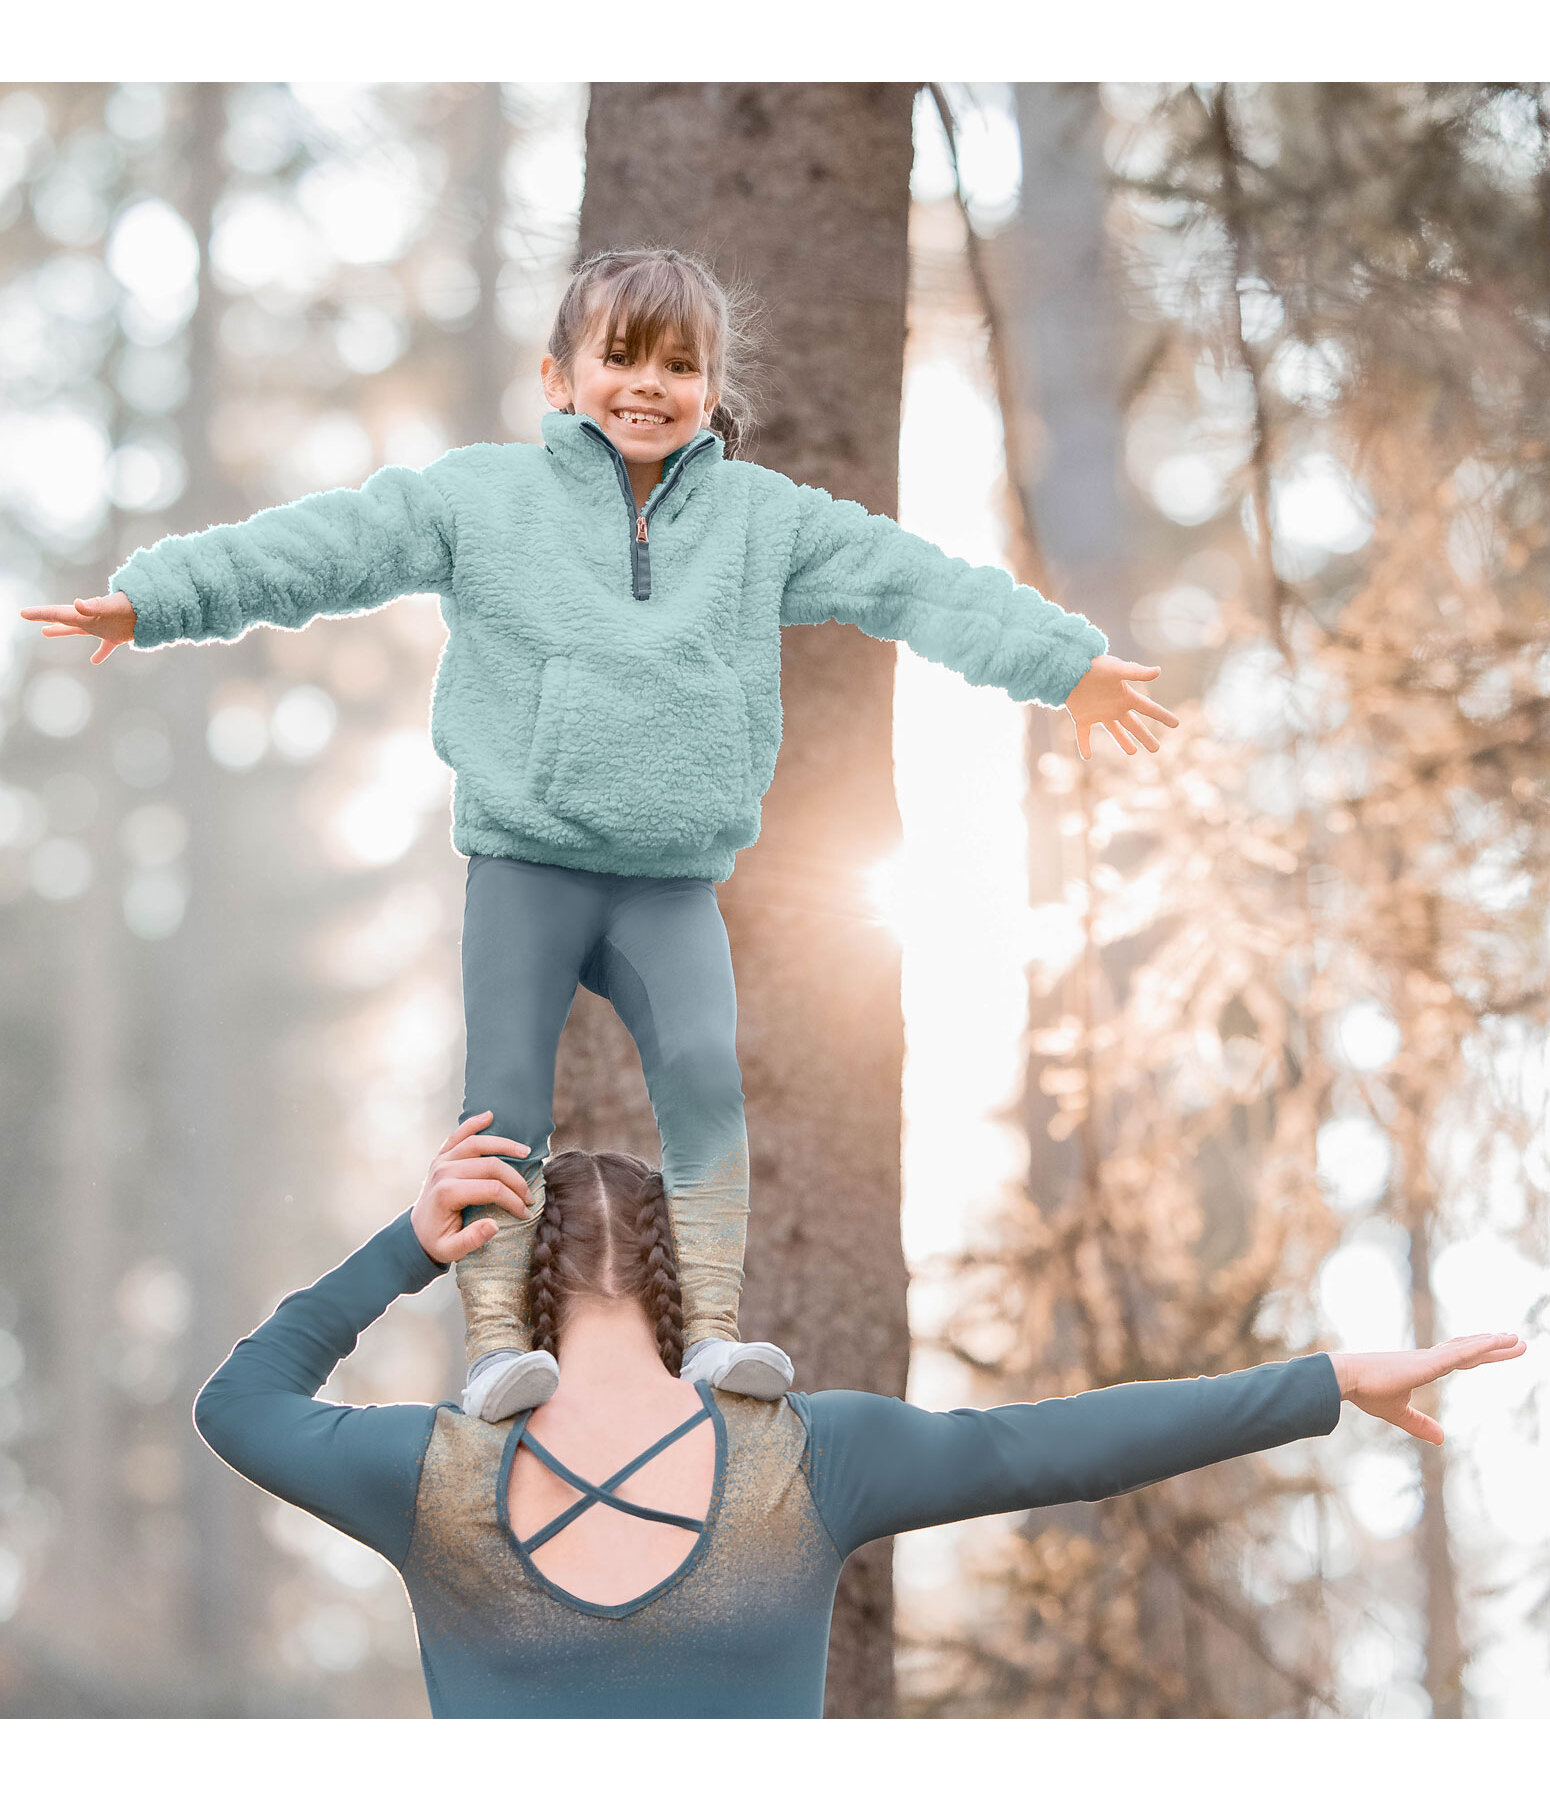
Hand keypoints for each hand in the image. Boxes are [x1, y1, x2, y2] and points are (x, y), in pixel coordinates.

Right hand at [19, 591, 137, 664]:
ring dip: (62, 631)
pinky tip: (94, 661)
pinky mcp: (116, 636)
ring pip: (78, 631)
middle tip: (31, 620)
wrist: (150, 611)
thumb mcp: (109, 606)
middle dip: (46, 620)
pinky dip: (100, 653)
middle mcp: (90, 619)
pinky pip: (105, 646)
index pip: (58, 613)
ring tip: (46, 632)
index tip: (23, 613)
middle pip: (64, 620)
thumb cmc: (129, 606)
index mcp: (84, 614)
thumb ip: (93, 606)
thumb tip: (79, 604)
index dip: (40, 614)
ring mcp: (102, 627)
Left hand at [410, 1112, 532, 1264]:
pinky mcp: (441, 1156)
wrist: (415, 1234)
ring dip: (504, 1145)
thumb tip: (494, 1225)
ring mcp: (442, 1161)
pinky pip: (458, 1135)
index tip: (525, 1212)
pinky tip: (489, 1116)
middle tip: (529, 1195)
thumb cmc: (437, 1242)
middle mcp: (444, 1171)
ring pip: (477, 1144)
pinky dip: (473, 1123)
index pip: (491, 1189)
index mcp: (447, 1193)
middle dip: (515, 1180)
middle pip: (490, 1165)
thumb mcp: (452, 1251)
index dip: (513, 1199)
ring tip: (525, 1152)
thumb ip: (472, 1239)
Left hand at [1064, 655, 1180, 758]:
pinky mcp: (1082, 717)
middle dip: (1145, 737)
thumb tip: (1158, 671)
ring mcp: (1099, 713)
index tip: (1176, 723)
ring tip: (1132, 752)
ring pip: (1114, 731)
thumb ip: (1136, 672)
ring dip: (1123, 741)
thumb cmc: (1095, 665)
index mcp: (1125, 696)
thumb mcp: (1117, 669)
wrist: (1070, 667)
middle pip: (1134, 725)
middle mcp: (1115, 707)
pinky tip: (1086, 757)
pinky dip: (1084, 745)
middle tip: (1156, 749)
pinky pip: (1084, 734)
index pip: (1148, 708)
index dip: (1162, 716)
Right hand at [1329, 1333, 1525, 1443]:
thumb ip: (1420, 1425)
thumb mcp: (1399, 1413)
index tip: (1494, 1346)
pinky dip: (1478, 1347)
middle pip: (1469, 1350)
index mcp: (1423, 1367)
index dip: (1477, 1352)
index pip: (1458, 1358)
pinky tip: (1494, 1341)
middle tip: (1517, 1341)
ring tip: (1516, 1339)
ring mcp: (1429, 1358)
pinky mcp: (1427, 1362)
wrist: (1347, 1379)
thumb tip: (1441, 1439)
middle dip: (1493, 1346)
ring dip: (1493, 1343)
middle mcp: (1429, 1358)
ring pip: (1469, 1349)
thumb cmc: (1367, 1391)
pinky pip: (1459, 1353)